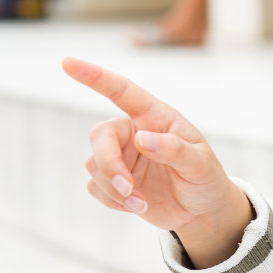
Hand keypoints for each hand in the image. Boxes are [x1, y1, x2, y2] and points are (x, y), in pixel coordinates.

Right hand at [62, 57, 251, 256]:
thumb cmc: (205, 179)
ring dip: (114, 188)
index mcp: (155, 117)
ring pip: (94, 165)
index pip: (122, 91)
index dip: (94, 76)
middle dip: (109, 163)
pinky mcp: (113, 180)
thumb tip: (142, 139)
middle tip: (128, 187)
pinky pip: (95, 187)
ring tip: (141, 203)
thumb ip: (175, 149)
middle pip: (100, 135)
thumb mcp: (201, 164)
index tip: (67, 62)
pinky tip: (136, 207)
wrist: (201, 210)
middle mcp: (133, 132)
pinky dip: (112, 201)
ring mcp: (121, 156)